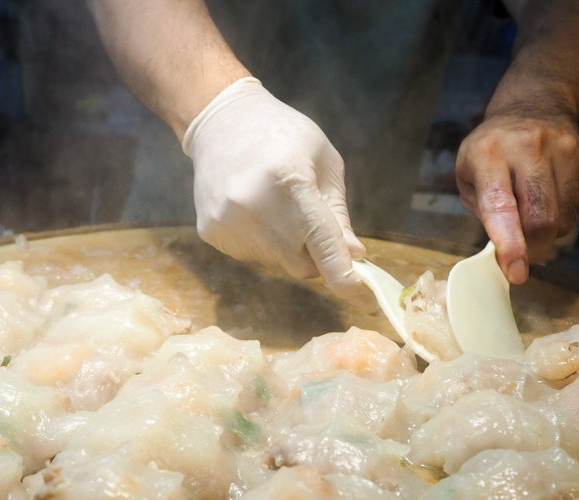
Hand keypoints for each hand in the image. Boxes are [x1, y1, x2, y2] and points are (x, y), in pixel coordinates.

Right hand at [183, 79, 374, 309]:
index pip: (325, 248)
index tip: (366, 300)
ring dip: (286, 246)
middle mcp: (255, 210)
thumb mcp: (324, 163)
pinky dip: (261, 242)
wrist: (220, 120)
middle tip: (311, 222)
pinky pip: (252, 256)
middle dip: (315, 254)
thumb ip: (338, 215)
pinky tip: (253, 210)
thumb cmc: (283, 135)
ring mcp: (228, 224)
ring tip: (274, 204)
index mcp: (291, 184)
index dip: (348, 280)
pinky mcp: (212, 233)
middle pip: (302, 266)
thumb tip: (353, 258)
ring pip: (277, 263)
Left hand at [455, 110, 578, 283]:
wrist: (534, 105)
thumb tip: (505, 248)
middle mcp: (530, 147)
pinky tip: (550, 195)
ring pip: (564, 218)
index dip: (510, 244)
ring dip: (548, 233)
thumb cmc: (492, 149)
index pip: (501, 206)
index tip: (515, 272)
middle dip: (533, 250)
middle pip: (542, 217)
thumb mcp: (468, 173)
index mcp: (490, 153)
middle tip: (523, 259)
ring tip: (532, 216)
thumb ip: (482, 210)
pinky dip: (563, 214)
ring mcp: (566, 150)